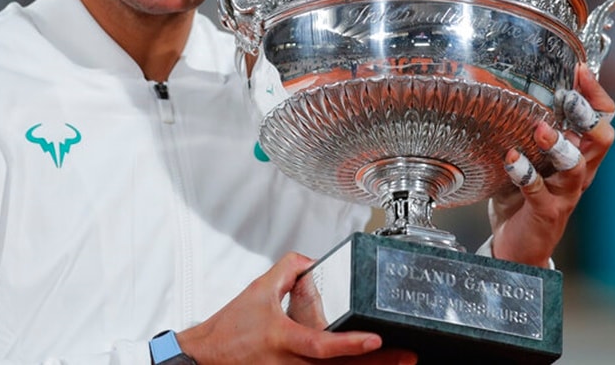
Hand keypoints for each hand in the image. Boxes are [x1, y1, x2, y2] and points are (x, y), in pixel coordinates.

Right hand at [178, 253, 416, 364]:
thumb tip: (312, 260)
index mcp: (282, 338)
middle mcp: (289, 364)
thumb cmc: (230, 328)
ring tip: (400, 362)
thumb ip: (287, 269)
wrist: (206, 357)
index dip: (349, 344)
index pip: (320, 345)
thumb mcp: (258, 290)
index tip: (375, 338)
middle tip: (407, 356)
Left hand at [489, 63, 614, 266]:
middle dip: (587, 116)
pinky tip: (511, 158)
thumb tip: (511, 90)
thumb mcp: (531, 157)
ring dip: (559, 146)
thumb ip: (529, 131)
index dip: (596, 95)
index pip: (603, 120)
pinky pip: (539, 191)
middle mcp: (578, 173)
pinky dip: (525, 173)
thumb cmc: (523, 196)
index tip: (580, 70)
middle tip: (568, 97)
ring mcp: (565, 194)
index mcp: (579, 155)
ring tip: (541, 130)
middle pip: (601, 140)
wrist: (518, 246)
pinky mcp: (545, 211)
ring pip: (576, 167)